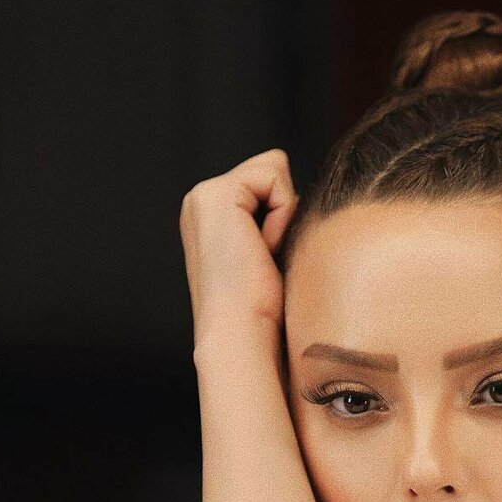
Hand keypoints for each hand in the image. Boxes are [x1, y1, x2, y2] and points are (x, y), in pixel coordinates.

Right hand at [179, 149, 298, 346]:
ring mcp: (204, 195)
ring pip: (274, 169)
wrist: (242, 333)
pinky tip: (264, 248)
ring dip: (283, 213)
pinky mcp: (217, 194)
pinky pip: (275, 178)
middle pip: (271, 169)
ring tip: (264, 253)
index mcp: (211, 215)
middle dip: (283, 210)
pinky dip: (282, 214)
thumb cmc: (262, 310)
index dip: (283, 215)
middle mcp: (201, 201)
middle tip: (267, 256)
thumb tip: (300, 202)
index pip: (266, 181)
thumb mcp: (270, 257)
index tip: (267, 259)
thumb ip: (274, 221)